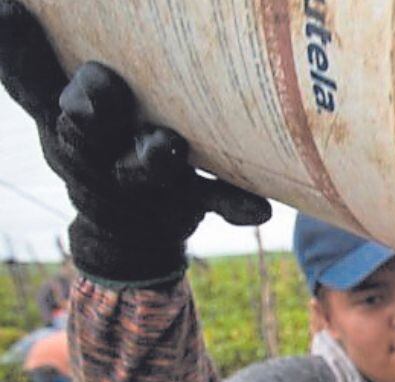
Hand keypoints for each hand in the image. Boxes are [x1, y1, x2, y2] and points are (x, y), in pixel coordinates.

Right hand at [0, 0, 270, 286]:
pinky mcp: (186, 204)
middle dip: (88, 113)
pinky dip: (234, 205)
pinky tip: (258, 210)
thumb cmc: (100, 138)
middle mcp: (92, 154)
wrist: (126, 234)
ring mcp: (140, 183)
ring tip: (167, 144)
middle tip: (99, 88)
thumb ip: (43, 60)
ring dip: (152, 157)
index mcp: (60, 118)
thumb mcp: (65, 101)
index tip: (9, 9)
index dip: (16, 50)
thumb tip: (15, 2)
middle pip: (82, 134)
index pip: (29, 84)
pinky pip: (214, 202)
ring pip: (142, 171)